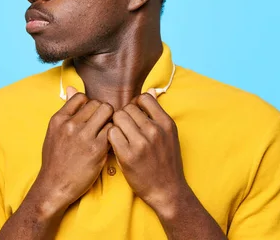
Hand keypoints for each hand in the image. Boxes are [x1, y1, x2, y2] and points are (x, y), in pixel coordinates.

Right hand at [33, 86, 112, 213]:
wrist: (55, 186)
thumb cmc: (55, 159)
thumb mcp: (54, 132)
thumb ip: (65, 111)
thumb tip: (72, 88)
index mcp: (59, 119)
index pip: (82, 97)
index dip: (90, 105)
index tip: (90, 116)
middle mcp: (71, 124)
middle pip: (98, 104)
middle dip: (103, 112)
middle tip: (102, 124)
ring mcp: (84, 136)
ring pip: (107, 112)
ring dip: (110, 121)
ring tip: (106, 132)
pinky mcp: (97, 149)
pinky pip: (112, 130)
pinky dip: (113, 134)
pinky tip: (108, 143)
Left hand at [108, 89, 187, 213]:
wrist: (167, 190)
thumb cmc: (166, 161)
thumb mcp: (169, 135)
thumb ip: (158, 114)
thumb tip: (151, 90)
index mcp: (166, 123)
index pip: (144, 98)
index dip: (136, 104)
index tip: (135, 115)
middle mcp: (154, 130)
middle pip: (128, 108)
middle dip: (124, 116)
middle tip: (125, 128)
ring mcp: (141, 143)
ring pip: (118, 118)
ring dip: (116, 125)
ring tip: (120, 135)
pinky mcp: (127, 155)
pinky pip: (111, 133)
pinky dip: (110, 136)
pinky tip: (116, 144)